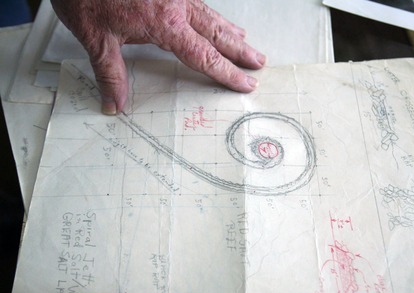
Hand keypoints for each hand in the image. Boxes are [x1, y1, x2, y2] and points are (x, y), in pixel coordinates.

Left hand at [51, 0, 265, 114]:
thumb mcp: (95, 38)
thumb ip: (110, 73)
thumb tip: (114, 103)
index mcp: (164, 23)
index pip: (204, 56)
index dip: (227, 72)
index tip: (245, 83)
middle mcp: (176, 6)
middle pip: (217, 33)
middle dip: (241, 50)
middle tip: (259, 62)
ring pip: (211, 14)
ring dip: (230, 31)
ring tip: (246, 41)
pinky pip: (199, 3)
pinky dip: (212, 14)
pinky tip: (213, 18)